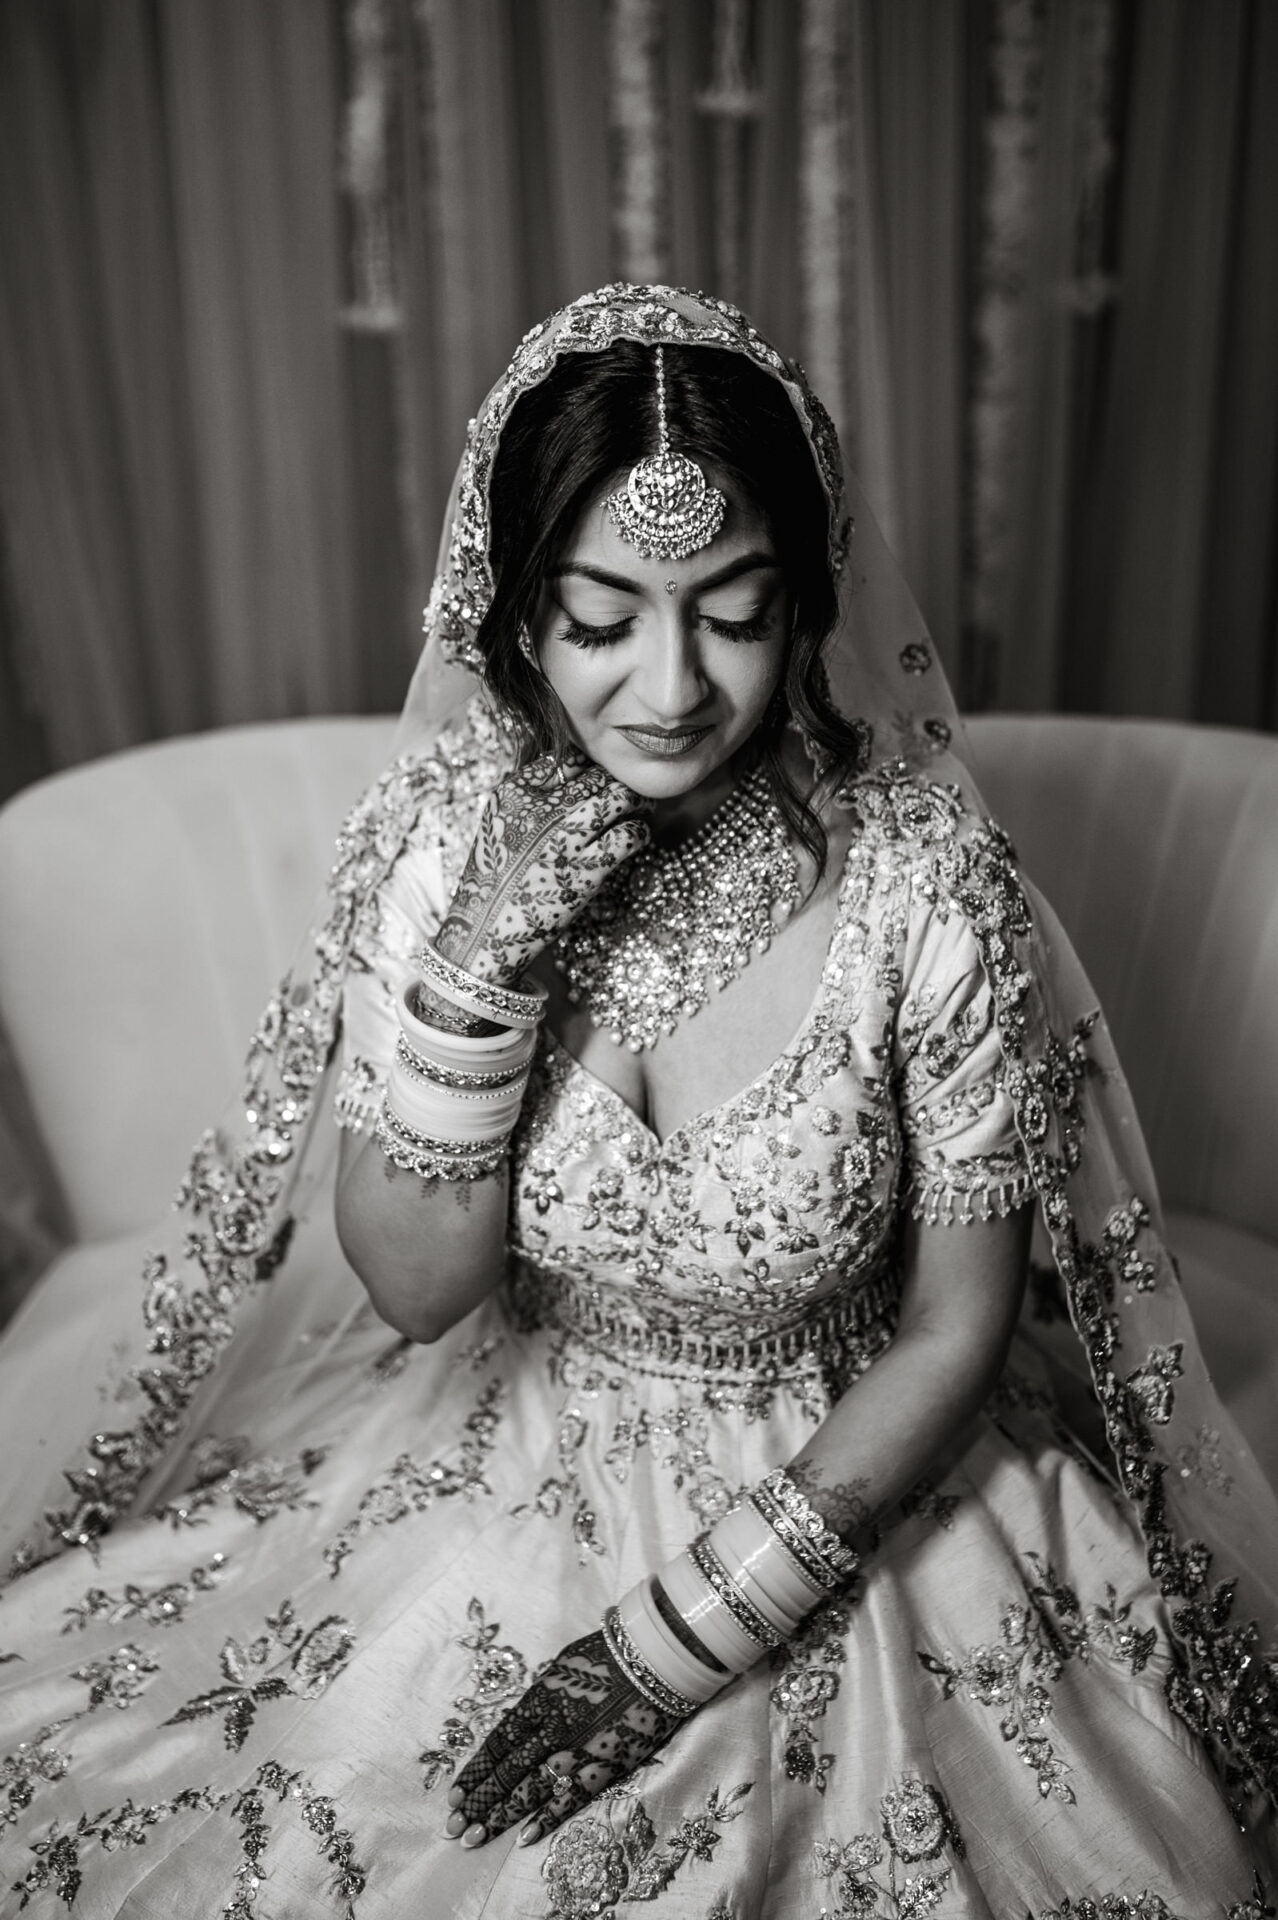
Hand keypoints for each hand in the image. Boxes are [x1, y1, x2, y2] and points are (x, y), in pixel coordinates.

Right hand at [436, 754, 650, 985]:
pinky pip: (628, 836)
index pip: (568, 760)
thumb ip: (529, 792)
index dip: (590, 768)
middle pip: (598, 776)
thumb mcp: (498, 821)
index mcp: (514, 792)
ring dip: (636, 801)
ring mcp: (564, 840)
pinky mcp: (585, 871)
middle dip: (618, 783)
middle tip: (628, 794)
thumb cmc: (496, 875)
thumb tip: (571, 770)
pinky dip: (639, 832)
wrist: (485, 930)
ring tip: (641, 808)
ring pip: (619, 798)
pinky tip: (637, 836)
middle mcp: (540, 810)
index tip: (598, 780)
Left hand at [443, 1627, 687, 1848]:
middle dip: (477, 1802)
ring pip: (528, 1791)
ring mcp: (576, 1750)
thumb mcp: (565, 1664)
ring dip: (499, 1817)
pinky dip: (545, 1819)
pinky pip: (569, 1799)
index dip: (474, 1772)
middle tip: (452, 1827)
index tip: (454, 1795)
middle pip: (505, 1773)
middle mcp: (550, 1728)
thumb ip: (543, 1692)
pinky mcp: (603, 1766)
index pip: (496, 1744)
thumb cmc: (612, 1651)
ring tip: (474, 1838)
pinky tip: (523, 1837)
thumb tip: (529, 1707)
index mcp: (539, 1700)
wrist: (656, 1659)